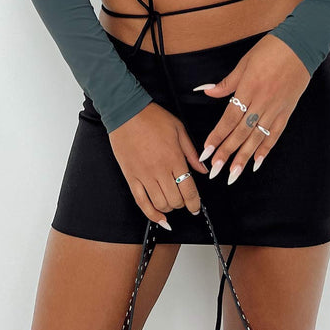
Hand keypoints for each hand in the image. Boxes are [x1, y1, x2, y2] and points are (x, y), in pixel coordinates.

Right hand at [108, 102, 209, 228]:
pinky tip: (159, 218)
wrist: (126, 112)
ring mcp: (144, 175)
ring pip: (160, 204)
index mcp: (174, 158)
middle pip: (176, 200)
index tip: (197, 207)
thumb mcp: (179, 129)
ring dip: (169, 208)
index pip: (189, 190)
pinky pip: (141, 202)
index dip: (195, 203)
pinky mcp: (131, 177)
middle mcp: (160, 170)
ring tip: (172, 202)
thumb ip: (191, 152)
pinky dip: (151, 214)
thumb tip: (203, 170)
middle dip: (183, 204)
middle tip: (184, 200)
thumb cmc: (152, 117)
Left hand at [195, 33, 311, 182]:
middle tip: (215, 171)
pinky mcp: (287, 110)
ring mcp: (276, 108)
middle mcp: (262, 102)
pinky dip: (266, 149)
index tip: (206, 152)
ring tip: (233, 175)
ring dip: (244, 158)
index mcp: (249, 89)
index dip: (217, 137)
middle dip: (227, 153)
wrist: (301, 45)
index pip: (229, 119)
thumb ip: (227, 82)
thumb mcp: (244, 62)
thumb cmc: (271, 49)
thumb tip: (206, 92)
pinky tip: (257, 162)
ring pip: (257, 138)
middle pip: (241, 133)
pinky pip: (275, 133)